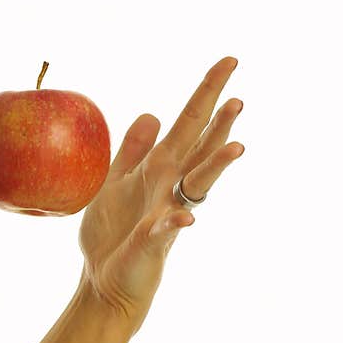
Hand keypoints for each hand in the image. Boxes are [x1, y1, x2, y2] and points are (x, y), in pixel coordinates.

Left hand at [78, 57, 244, 334]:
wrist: (103, 281)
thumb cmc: (111, 234)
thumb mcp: (114, 182)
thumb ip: (132, 150)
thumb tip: (151, 114)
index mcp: (159, 170)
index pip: (188, 126)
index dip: (206, 95)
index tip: (228, 61)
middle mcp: (169, 188)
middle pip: (199, 149)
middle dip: (218, 122)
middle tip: (239, 95)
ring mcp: (166, 214)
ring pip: (196, 186)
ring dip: (215, 167)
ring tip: (237, 146)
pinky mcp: (152, 242)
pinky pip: (165, 230)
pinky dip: (174, 223)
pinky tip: (185, 219)